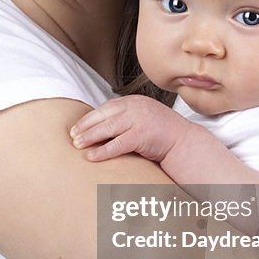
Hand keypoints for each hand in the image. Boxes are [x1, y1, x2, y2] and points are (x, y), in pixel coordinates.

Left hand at [70, 95, 189, 161]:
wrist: (185, 143)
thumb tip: (101, 127)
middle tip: (72, 137)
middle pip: (103, 116)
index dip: (89, 118)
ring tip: (77, 145)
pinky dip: (103, 151)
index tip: (76, 128)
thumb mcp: (143, 119)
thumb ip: (126, 119)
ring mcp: (140, 120)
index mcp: (134, 101)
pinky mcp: (142, 135)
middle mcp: (136, 107)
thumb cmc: (162, 135)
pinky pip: (117, 144)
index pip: (106, 108)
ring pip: (107, 128)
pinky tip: (92, 157)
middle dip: (85, 127)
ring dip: (90, 137)